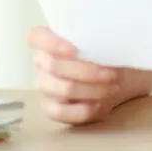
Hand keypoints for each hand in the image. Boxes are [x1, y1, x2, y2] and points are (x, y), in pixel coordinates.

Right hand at [26, 26, 151, 124]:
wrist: (116, 76)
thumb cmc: (105, 52)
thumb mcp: (102, 41)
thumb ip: (95, 39)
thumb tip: (104, 41)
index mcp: (49, 39)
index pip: (35, 37)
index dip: (51, 43)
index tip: (74, 49)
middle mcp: (43, 62)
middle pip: (55, 66)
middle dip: (88, 71)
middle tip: (113, 74)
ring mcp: (45, 86)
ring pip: (64, 88)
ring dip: (93, 90)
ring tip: (113, 87)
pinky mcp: (51, 107)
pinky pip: (61, 113)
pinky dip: (85, 110)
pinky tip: (102, 106)